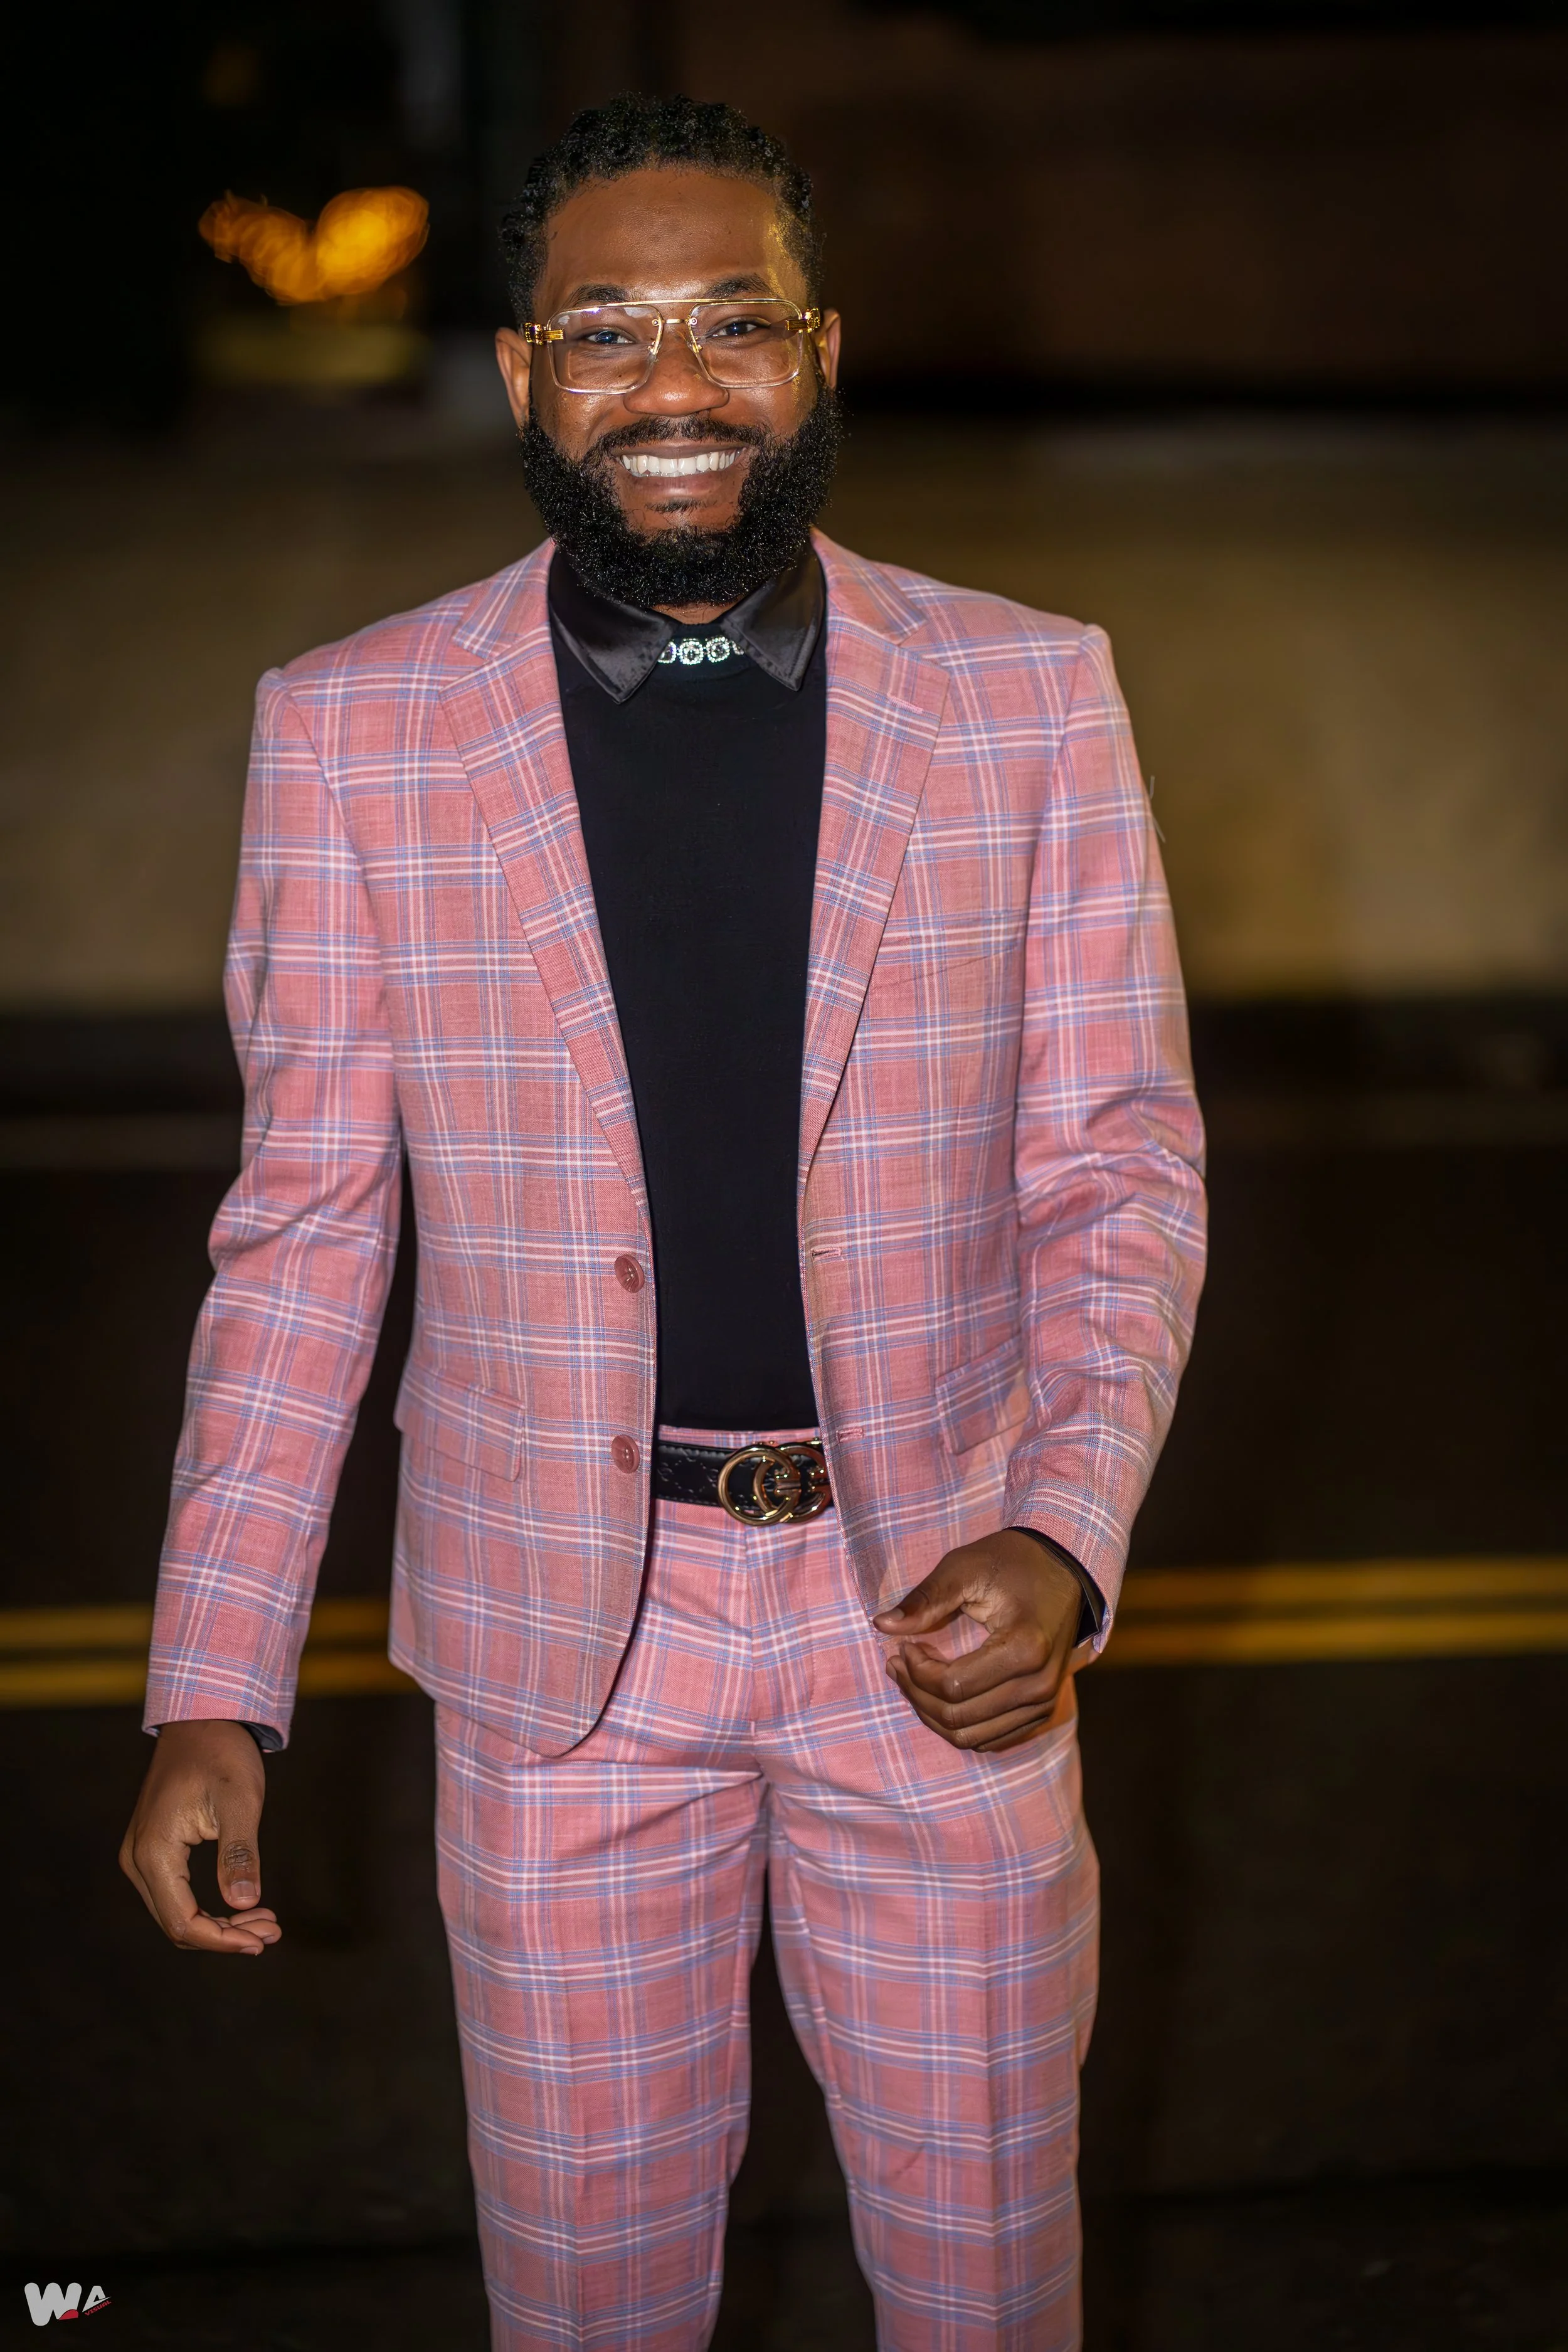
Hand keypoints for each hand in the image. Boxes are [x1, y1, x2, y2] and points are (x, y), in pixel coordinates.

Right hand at [119, 1720, 281, 1955]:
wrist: (202, 1721)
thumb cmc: (222, 1754)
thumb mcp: (240, 1801)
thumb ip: (239, 1854)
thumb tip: (245, 1904)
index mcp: (153, 1851)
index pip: (182, 1922)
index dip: (222, 1941)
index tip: (262, 1941)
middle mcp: (137, 1860)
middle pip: (176, 1924)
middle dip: (225, 1936)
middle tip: (272, 1932)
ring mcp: (141, 1856)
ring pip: (175, 1913)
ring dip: (219, 1925)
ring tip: (265, 1922)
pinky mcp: (152, 1851)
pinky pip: (175, 1895)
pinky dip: (209, 1907)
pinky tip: (243, 1905)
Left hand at [873, 1528, 1083, 1754]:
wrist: (1064, 1570)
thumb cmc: (1013, 1563)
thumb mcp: (966, 1568)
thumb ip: (926, 1599)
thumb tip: (881, 1625)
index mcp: (1024, 1650)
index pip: (953, 1686)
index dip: (917, 1671)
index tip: (904, 1645)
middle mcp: (1038, 1686)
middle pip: (957, 1716)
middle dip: (917, 1693)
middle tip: (899, 1663)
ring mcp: (1042, 1704)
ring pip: (969, 1735)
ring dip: (931, 1712)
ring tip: (913, 1679)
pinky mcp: (1040, 1712)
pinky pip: (988, 1738)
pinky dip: (956, 1723)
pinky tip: (938, 1694)